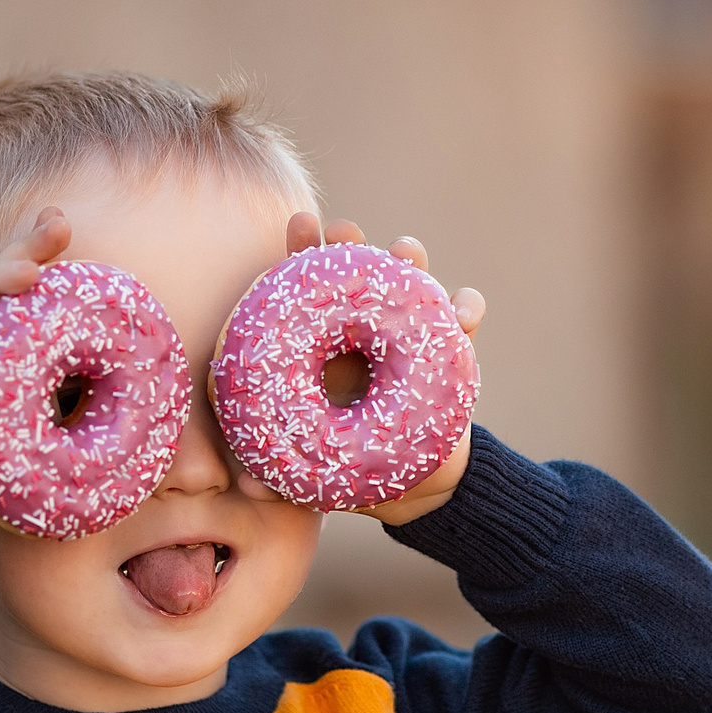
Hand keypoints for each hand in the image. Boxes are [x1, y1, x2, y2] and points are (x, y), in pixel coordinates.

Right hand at [0, 205, 73, 541]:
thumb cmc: (9, 466)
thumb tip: (163, 399)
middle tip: (57, 228)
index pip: (31, 287)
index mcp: (17, 338)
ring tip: (26, 274)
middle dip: (27, 247)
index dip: (42, 249)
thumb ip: (98, 409)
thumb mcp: (66, 434)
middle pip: (1, 276)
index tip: (62, 222)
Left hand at [281, 212, 485, 526]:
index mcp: (323, 345)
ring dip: (411, 262)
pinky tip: (464, 314)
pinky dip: (466, 308)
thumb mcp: (314, 467)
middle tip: (347, 234)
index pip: (311, 288)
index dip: (304, 252)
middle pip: (360, 272)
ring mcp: (409, 333)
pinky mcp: (450, 350)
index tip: (301, 225)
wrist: (412, 484)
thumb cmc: (348, 462)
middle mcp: (365, 330)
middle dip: (355, 245)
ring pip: (412, 283)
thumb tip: (245, 487)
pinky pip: (463, 319)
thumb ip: (281, 473)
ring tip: (408, 254)